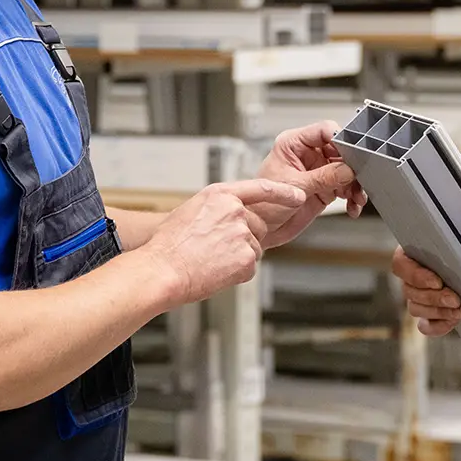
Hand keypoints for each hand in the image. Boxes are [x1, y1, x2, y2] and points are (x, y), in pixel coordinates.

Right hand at [144, 180, 295, 303]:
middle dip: (245, 238)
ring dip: (238, 256)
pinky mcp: (247, 259)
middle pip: (258, 226)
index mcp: (220, 195)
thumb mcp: (192, 211)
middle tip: (217, 249)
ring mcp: (243, 235)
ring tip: (210, 260)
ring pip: (254, 248)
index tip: (298, 196)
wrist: (162, 270)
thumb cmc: (169, 245)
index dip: (282, 192)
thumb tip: (234, 218)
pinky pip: (249, 267)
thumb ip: (218, 209)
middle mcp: (235, 211)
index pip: (260, 188)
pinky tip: (215, 271)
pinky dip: (235, 272)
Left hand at [256, 121, 367, 246]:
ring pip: (346, 170)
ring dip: (355, 184)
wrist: (260, 230)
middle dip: (352, 166)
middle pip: (340, 150)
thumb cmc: (262, 204)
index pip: (324, 130)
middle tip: (359, 178)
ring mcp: (316, 171)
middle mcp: (307, 155)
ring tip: (356, 198)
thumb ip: (323, 177)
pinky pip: (345, 187)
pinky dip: (352, 197)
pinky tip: (352, 206)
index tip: (353, 152)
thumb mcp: (295, 187)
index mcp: (294, 144)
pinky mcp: (323, 188)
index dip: (341, 139)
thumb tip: (347, 169)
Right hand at [391, 246, 460, 336]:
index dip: (417, 276)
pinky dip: (438, 326)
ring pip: (416, 309)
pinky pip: (425, 326)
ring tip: (460, 311)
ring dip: (438, 312)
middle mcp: (413, 275)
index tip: (438, 281)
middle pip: (409, 291)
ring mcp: (420, 297)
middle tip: (456, 299)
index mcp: (414, 252)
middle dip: (434, 298)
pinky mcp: (432, 315)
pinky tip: (453, 322)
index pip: (400, 264)